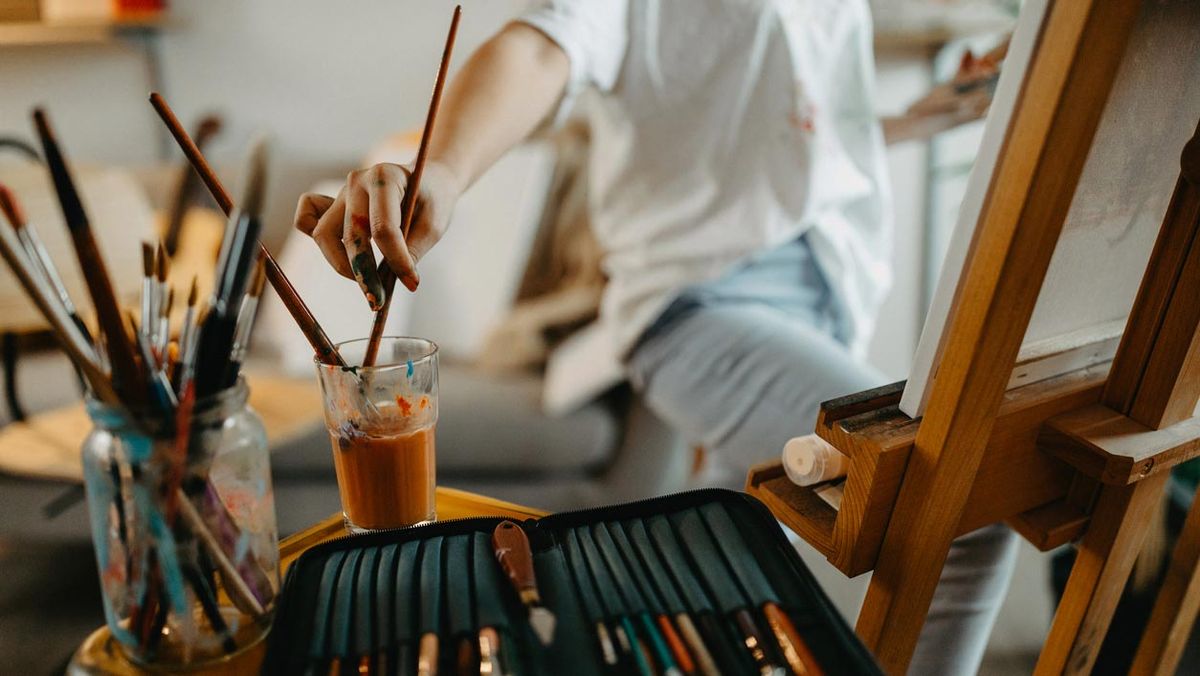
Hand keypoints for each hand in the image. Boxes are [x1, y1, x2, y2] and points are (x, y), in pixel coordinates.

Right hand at [294, 160, 461, 303]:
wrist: (427, 179)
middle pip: (350, 234)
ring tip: (366, 284)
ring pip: (323, 234)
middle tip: (379, 299)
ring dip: (340, 265)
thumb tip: (397, 282)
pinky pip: (306, 221)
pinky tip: (339, 255)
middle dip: (363, 273)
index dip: (396, 260)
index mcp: (385, 178)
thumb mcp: (433, 224)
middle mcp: (356, 182)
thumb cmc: (432, 200)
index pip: (383, 227)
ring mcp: (340, 193)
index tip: (412, 284)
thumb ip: (413, 251)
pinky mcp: (331, 205)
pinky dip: (316, 239)